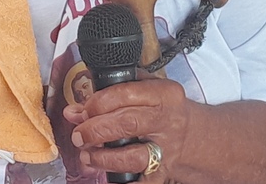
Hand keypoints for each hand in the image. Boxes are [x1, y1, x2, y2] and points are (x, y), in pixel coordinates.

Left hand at [63, 75, 192, 181]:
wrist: (191, 134)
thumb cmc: (161, 109)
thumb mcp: (143, 91)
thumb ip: (109, 96)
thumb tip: (74, 111)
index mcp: (164, 95)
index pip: (126, 94)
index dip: (98, 103)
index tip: (83, 110)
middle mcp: (167, 122)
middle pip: (128, 124)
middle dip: (96, 130)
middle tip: (79, 135)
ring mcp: (166, 150)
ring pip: (133, 157)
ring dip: (103, 158)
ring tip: (87, 155)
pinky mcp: (162, 173)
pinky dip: (120, 183)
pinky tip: (106, 178)